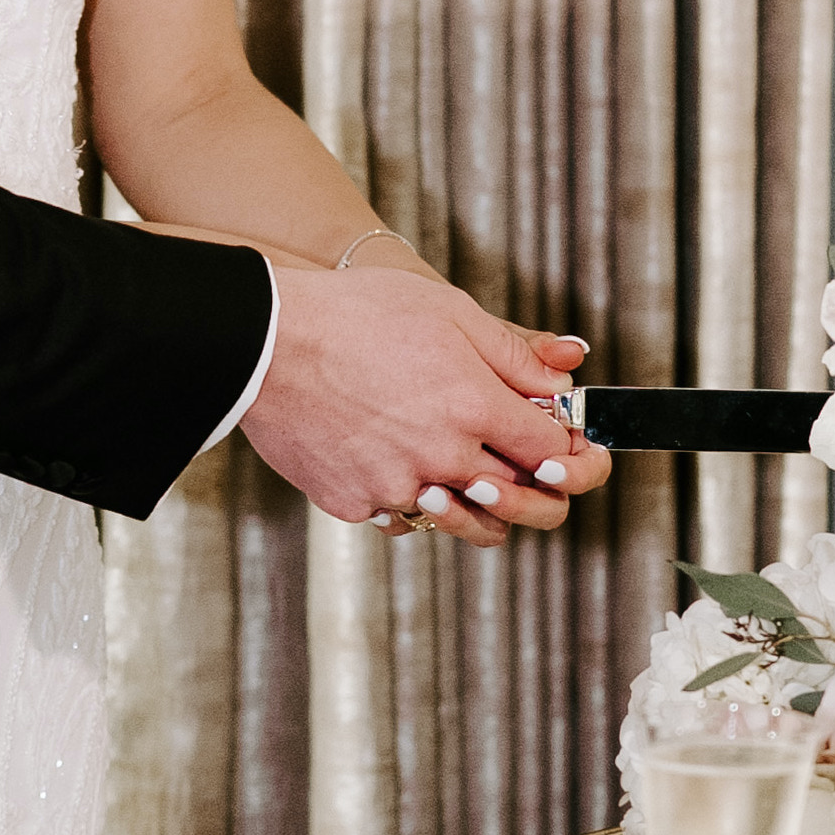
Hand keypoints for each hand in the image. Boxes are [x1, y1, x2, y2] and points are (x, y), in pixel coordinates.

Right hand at [238, 264, 610, 546]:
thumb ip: (513, 355)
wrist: (265, 341)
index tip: (560, 443)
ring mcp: (398, 486)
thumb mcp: (449, 312)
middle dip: (539, 490)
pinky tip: (394, 458)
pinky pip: (400, 516)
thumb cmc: (356, 315)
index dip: (568, 451)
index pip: (554, 454)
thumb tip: (563, 382)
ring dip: (477, 503)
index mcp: (475, 406)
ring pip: (465, 522)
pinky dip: (407, 495)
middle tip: (530, 473)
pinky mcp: (355, 503)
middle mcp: (444, 456)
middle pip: (524, 503)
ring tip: (465, 473)